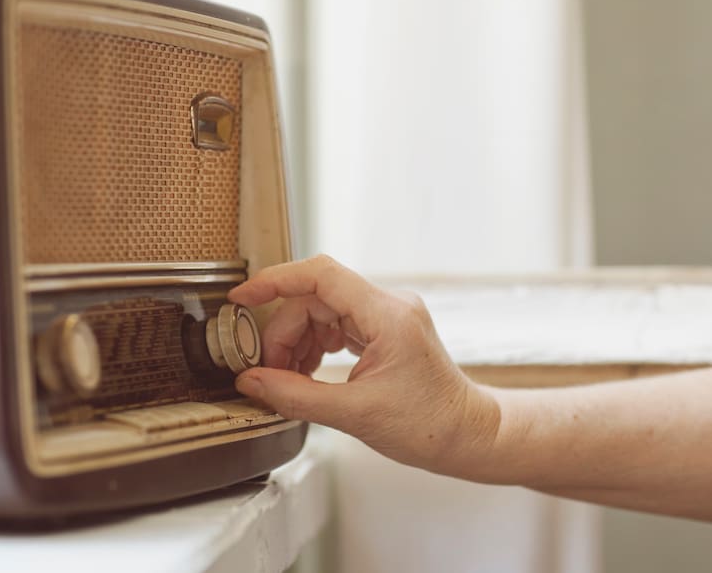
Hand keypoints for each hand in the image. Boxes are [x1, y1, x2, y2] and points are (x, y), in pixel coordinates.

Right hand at [227, 255, 499, 476]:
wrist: (468, 435)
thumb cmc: (429, 426)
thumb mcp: (354, 415)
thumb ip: (296, 396)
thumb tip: (251, 382)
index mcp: (388, 315)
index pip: (321, 275)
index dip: (275, 281)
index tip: (242, 299)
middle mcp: (389, 305)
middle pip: (316, 298)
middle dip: (284, 332)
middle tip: (268, 371)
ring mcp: (389, 316)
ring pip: (323, 311)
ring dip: (298, 341)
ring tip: (288, 379)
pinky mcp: (386, 330)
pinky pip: (338, 324)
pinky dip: (315, 346)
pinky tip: (307, 373)